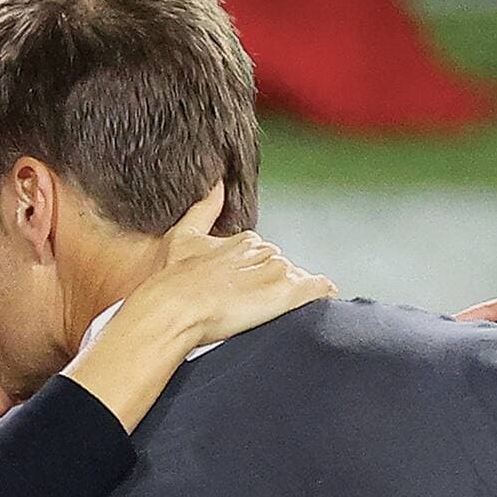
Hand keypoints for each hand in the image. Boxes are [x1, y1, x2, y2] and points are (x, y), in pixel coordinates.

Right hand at [125, 183, 336, 348]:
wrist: (177, 305)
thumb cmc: (174, 278)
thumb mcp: (182, 236)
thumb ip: (204, 208)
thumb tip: (217, 184)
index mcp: (244, 240)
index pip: (261, 254)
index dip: (253, 273)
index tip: (240, 288)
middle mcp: (264, 251)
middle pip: (279, 268)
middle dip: (269, 284)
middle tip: (249, 303)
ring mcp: (278, 271)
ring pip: (296, 279)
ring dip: (288, 294)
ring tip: (266, 312)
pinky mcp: (287, 292)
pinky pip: (317, 290)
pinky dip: (321, 294)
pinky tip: (323, 300)